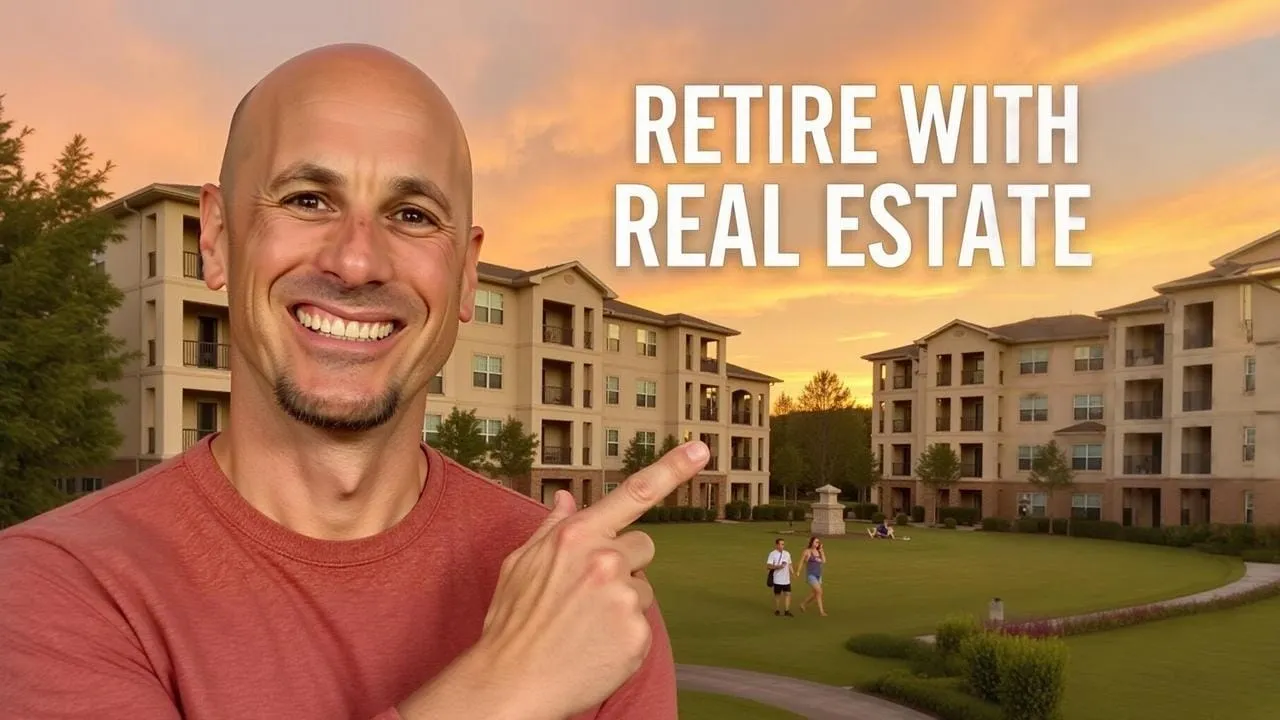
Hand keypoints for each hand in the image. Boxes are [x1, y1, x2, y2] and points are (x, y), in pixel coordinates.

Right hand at [403, 440, 709, 719]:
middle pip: (643, 547)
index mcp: (577, 536)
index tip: (702, 448)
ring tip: (585, 625)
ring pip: (643, 590)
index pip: (634, 493)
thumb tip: (567, 499)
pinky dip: (624, 637)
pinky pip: (642, 626)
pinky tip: (594, 647)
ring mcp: (624, 599)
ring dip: (622, 603)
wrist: (511, 684)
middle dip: (624, 563)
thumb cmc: (513, 623)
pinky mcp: (637, 635)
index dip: (673, 467)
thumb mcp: (521, 564)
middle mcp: (606, 561)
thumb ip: (552, 528)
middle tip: (587, 593)